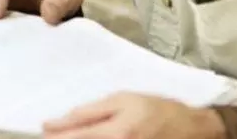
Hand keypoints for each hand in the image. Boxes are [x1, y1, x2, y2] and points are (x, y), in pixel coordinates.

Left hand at [42, 93, 224, 138]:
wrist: (192, 129)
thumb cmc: (155, 109)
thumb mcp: (123, 100)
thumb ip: (91, 111)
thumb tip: (62, 121)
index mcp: (117, 132)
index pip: (77, 135)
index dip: (57, 134)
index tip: (44, 130)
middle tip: (53, 135)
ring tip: (68, 136)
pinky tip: (89, 138)